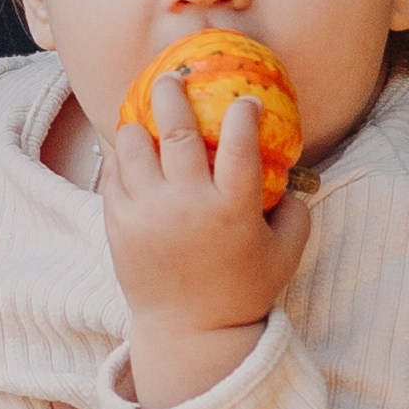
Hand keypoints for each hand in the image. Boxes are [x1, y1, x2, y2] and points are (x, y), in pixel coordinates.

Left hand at [103, 77, 308, 408]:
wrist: (189, 331)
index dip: (243, 113)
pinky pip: (112, 174)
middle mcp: (187, 205)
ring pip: (133, 147)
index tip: (244, 100)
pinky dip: (119, 156)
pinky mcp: (117, 224)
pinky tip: (128, 148)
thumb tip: (295, 175)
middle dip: (172, 95)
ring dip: (138, 124)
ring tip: (144, 116)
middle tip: (172, 77)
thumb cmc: (243, 290)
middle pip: (176, 132)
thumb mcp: (286, 254)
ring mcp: (147, 213)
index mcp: (233, 210)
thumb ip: (296, 212)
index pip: (241, 143)